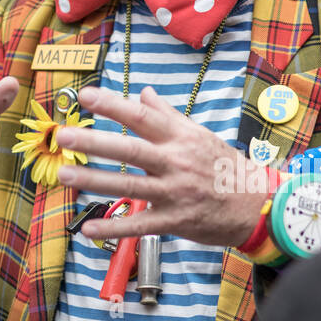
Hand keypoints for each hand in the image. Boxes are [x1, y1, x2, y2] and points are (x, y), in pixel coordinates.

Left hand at [56, 85, 272, 247]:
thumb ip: (168, 116)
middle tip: (64, 136)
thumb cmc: (225, 167)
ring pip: (129, 186)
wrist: (256, 204)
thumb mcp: (200, 136)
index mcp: (180, 139)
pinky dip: (114, 227)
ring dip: (94, 181)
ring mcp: (175, 193)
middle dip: (94, 142)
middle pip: (130, 150)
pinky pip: (140, 225)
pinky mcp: (175, 220)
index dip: (113, 105)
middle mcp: (176, 163)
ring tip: (64, 176)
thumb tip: (145, 93)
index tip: (86, 96)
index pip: (142, 118)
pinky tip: (88, 228)